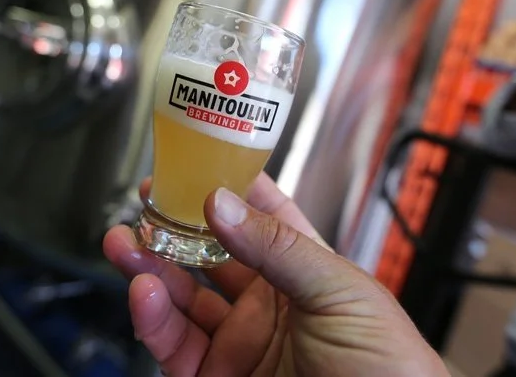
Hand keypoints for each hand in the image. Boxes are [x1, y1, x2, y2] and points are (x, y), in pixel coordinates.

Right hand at [103, 174, 447, 376]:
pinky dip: (153, 318)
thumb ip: (278, 246)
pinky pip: (174, 346)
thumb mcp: (338, 290)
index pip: (261, 219)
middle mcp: (267, 304)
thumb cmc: (388, 363)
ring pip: (181, 299)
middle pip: (208, 256)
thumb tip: (222, 201)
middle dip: (173, 227)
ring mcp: (240, 342)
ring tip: (126, 242)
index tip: (195, 159)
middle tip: (144, 201)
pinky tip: (144, 291)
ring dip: (149, 268)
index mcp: (304, 271)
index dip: (229, 188)